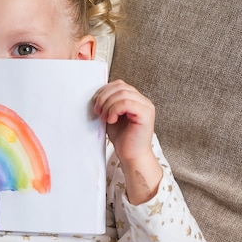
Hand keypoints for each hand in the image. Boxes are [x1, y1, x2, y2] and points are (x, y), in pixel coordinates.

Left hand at [93, 80, 161, 203]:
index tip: (95, 105)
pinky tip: (111, 120)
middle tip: (97, 111)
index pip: (119, 84)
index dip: (104, 91)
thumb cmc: (122, 139)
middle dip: (104, 97)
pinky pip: (127, 103)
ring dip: (108, 105)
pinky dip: (115, 109)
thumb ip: (108, 104)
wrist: (131, 156)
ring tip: (104, 118)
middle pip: (120, 86)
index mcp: (136, 99)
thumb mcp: (111, 116)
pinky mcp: (146, 114)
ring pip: (123, 93)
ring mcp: (146, 106)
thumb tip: (96, 95)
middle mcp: (143, 101)